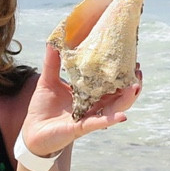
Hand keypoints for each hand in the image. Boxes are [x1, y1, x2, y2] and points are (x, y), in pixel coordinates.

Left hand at [20, 43, 142, 158]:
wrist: (31, 131)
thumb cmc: (42, 107)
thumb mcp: (47, 80)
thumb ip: (52, 61)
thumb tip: (54, 39)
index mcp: (88, 93)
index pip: (109, 81)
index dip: (121, 70)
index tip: (131, 57)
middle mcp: (93, 105)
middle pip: (118, 94)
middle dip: (131, 83)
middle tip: (139, 69)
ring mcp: (89, 117)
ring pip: (114, 108)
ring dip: (127, 99)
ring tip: (136, 86)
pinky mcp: (81, 128)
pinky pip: (99, 123)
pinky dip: (110, 120)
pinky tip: (123, 116)